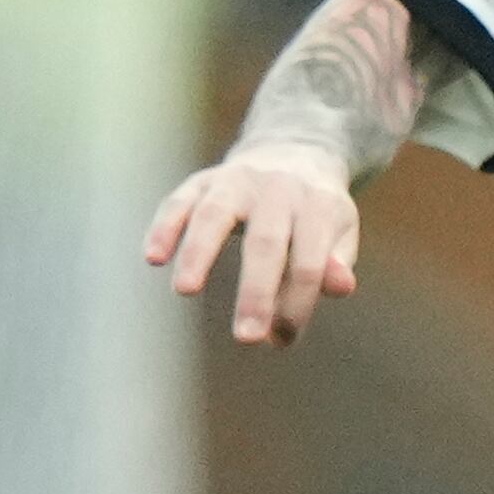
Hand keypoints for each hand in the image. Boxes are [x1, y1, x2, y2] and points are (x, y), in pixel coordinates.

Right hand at [145, 140, 363, 345]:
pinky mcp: (202, 180)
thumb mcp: (338, 233)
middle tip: (247, 338)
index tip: (282, 340)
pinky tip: (153, 257)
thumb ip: (336, 264)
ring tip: (184, 290)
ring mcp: (236, 181)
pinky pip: (179, 201)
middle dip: (256, 293)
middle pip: (265, 243)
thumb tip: (340, 287)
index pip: (309, 262)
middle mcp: (277, 190)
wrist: (291, 153)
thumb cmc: (315, 213)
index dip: (297, 304)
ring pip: (214, 214)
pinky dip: (164, 227)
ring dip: (197, 252)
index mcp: (318, 206)